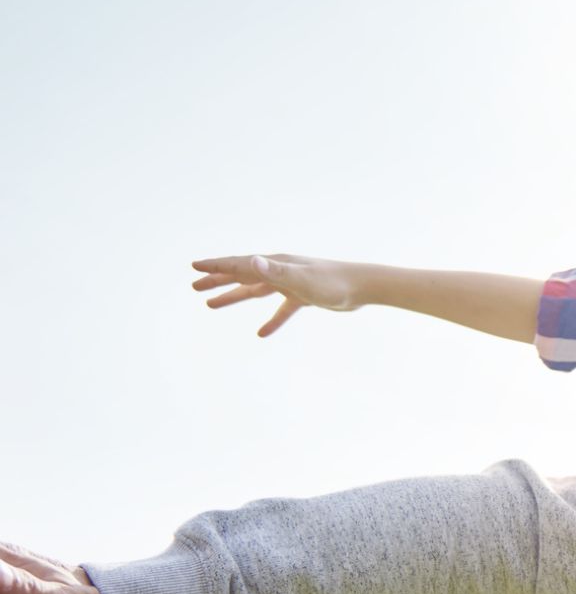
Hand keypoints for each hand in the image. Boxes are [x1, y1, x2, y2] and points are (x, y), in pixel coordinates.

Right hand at [192, 254, 363, 336]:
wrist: (363, 287)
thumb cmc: (333, 282)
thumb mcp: (300, 279)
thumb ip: (275, 271)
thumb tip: (250, 260)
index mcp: (275, 264)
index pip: (239, 264)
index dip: (216, 266)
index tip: (194, 267)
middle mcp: (280, 271)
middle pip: (242, 275)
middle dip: (217, 280)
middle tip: (194, 286)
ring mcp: (291, 284)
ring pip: (256, 291)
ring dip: (234, 296)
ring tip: (210, 304)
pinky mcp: (304, 297)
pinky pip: (281, 310)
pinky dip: (270, 320)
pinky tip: (261, 333)